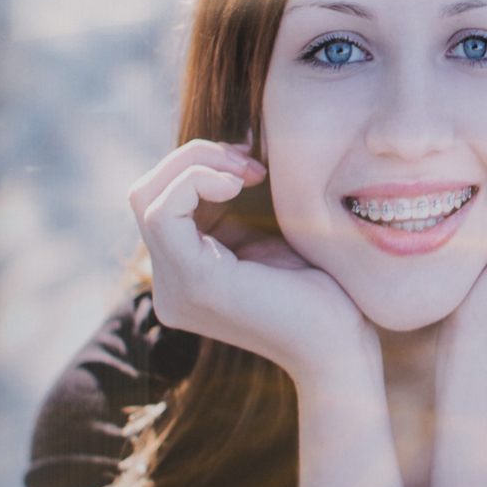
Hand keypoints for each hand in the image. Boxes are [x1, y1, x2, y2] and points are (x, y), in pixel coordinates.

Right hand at [131, 139, 373, 384]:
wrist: (341, 341)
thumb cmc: (319, 286)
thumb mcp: (266, 233)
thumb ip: (237, 205)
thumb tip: (232, 145)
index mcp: (184, 273)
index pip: (159, 200)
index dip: (198, 165)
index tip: (253, 165)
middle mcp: (168, 285)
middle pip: (145, 193)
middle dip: (192, 159)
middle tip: (249, 163)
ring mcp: (174, 288)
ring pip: (147, 197)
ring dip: (196, 164)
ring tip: (248, 172)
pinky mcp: (193, 283)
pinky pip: (163, 213)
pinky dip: (195, 182)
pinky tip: (238, 184)